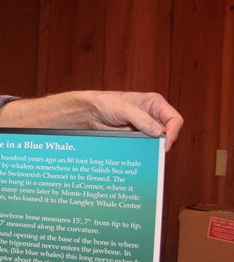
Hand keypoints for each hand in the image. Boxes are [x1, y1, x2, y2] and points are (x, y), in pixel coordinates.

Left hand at [0, 90, 182, 150]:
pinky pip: (142, 147)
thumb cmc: (104, 103)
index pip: (174, 119)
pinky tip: (136, 159)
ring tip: (144, 159)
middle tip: (155, 155)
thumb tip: (159, 132)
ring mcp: (142, 128)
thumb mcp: (124, 109)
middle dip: (162, 144)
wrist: (87, 112)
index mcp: (154, 104)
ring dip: (150, 150)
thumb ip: (142, 120)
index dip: (173, 132)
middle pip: (167, 133)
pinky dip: (140, 153)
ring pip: (154, 143)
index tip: (164, 144)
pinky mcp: (133, 138)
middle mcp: (152, 116)